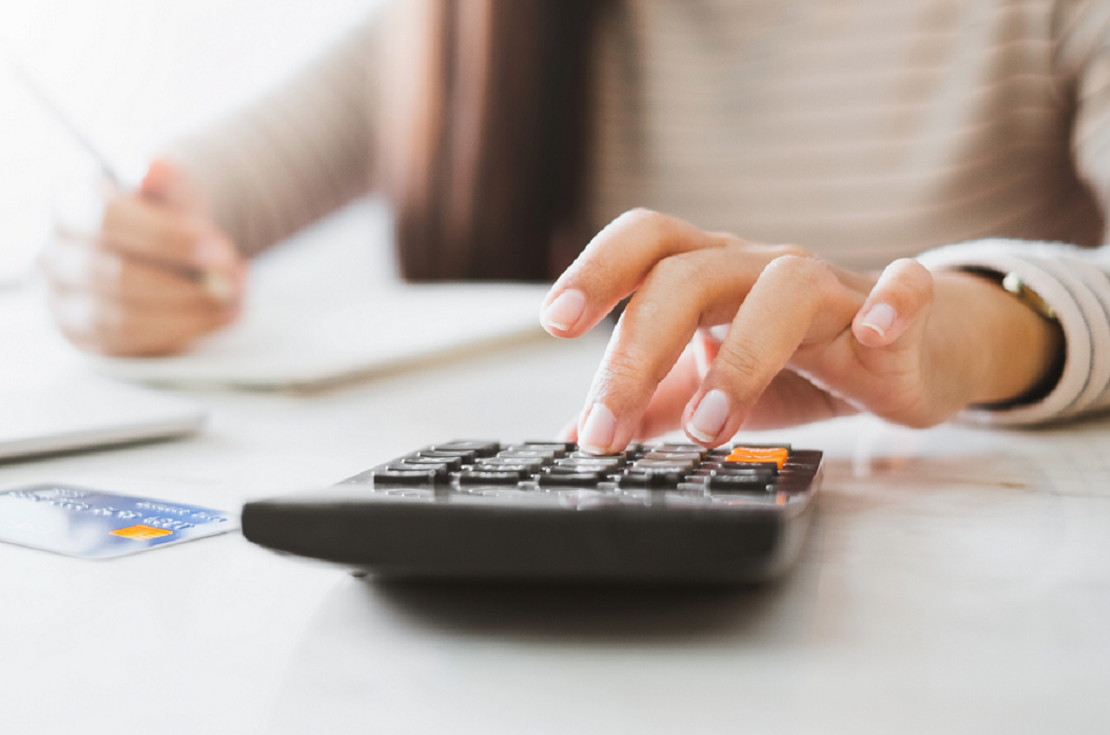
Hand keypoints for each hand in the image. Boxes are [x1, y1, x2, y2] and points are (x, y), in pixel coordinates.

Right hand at [39, 159, 245, 355]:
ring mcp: (64, 302)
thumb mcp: (172, 191)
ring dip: (188, 313)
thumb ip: (167, 180)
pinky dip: (182, 332)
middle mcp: (54, 256)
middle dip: (184, 283)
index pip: (107, 220)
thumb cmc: (164, 218)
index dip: (167, 238)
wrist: (165, 250)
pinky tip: (217, 317)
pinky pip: (132, 344)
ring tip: (232, 300)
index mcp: (69, 205)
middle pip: (115, 275)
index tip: (218, 248)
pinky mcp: (86, 339)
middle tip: (233, 280)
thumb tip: (155, 168)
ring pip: (122, 318)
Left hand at [541, 210, 1062, 452]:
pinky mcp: (899, 316)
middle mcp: (761, 268)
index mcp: (710, 274)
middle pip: (691, 275)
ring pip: (785, 287)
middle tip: (605, 429)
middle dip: (639, 350)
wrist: (906, 353)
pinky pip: (905, 289)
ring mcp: (833, 287)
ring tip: (709, 429)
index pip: (647, 243)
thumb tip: (577, 435)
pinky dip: (892, 304)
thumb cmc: (798, 360)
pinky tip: (872, 335)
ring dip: (742, 359)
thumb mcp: (709, 383)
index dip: (598, 269)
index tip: (555, 322)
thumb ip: (649, 405)